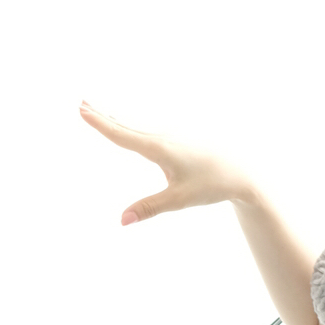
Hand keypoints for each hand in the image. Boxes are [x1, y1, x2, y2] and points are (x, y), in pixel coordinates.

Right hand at [79, 99, 255, 223]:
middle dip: (104, 116)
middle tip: (81, 103)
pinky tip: (131, 129)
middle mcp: (163, 138)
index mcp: (159, 148)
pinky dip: (134, 128)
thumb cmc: (212, 184)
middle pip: (127, 127)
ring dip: (117, 120)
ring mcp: (172, 138)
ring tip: (98, 111)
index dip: (100, 124)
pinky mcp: (180, 142)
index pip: (122, 135)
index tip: (82, 110)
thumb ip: (149, 208)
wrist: (242, 172)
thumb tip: (122, 221)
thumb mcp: (179, 199)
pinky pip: (150, 133)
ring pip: (138, 128)